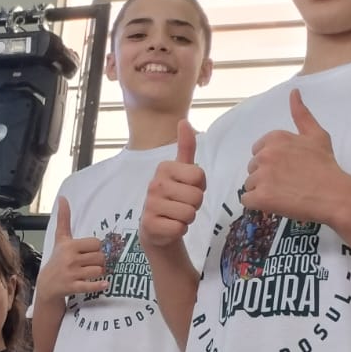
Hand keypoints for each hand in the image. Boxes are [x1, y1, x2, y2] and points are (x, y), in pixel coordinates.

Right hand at [35, 197, 108, 303]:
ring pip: (98, 270)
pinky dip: (99, 285)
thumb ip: (64, 218)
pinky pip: (91, 285)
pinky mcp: (74, 287)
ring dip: (99, 272)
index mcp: (70, 246)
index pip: (96, 243)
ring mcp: (72, 274)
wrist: (47, 283)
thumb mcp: (60, 238)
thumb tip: (63, 197)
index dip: (96, 248)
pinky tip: (104, 284)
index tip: (90, 251)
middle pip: (100, 257)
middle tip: (92, 263)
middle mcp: (70, 259)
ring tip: (91, 272)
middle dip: (99, 261)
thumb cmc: (57, 258)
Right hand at [141, 122, 204, 248]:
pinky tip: (170, 226)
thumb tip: (184, 121)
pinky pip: (180, 228)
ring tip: (176, 215)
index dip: (200, 186)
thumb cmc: (174, 197)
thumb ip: (186, 148)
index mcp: (164, 168)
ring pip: (189, 213)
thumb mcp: (182, 171)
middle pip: (196, 195)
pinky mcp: (150, 225)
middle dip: (195, 204)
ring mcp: (150, 205)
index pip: (199, 175)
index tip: (188, 188)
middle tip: (182, 204)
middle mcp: (155, 183)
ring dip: (188, 218)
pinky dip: (179, 230)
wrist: (157, 228)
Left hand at [243, 90, 350, 225]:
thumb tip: (293, 91)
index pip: (258, 151)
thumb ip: (301, 114)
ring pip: (250, 185)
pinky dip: (258, 204)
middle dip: (266, 176)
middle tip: (288, 183)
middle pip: (253, 168)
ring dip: (263, 191)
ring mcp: (261, 176)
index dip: (271, 162)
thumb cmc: (326, 165)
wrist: (334, 194)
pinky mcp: (260, 197)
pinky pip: (247, 200)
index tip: (287, 169)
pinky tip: (275, 203)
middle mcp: (265, 154)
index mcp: (275, 138)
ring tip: (285, 194)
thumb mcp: (317, 135)